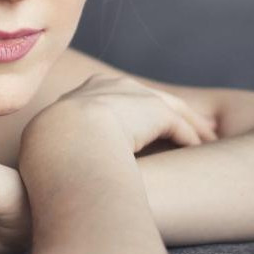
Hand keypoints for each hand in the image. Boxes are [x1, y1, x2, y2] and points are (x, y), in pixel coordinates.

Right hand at [25, 74, 219, 157]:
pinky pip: (178, 126)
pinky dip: (191, 139)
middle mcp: (111, 86)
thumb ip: (63, 147)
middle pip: (146, 98)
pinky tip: (200, 151)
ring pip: (169, 110)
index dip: (130, 113)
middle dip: (164, 113)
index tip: (138, 127)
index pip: (115, 99)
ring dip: (189, 126)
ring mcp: (134, 95)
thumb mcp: (52, 143)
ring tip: (203, 141)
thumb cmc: (51, 150)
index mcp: (83, 92)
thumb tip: (58, 167)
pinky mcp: (155, 111)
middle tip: (182, 130)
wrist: (66, 139)